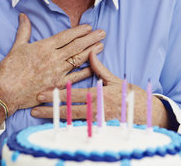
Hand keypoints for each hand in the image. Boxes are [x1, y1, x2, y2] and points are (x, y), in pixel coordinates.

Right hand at [0, 13, 105, 114]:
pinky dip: (85, 72)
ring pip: (78, 60)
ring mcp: (57, 73)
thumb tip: (24, 15)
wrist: (6, 92)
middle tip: (102, 32)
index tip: (89, 27)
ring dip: (91, 52)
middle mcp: (53, 58)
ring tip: (101, 45)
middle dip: (90, 38)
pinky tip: (94, 67)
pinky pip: (75, 78)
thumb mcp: (17, 46)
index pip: (66, 36)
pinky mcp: (57, 86)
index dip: (79, 31)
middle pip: (76, 46)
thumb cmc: (10, 69)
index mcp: (44, 47)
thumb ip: (24, 30)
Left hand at [32, 52, 168, 127]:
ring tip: (39, 115)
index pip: (72, 94)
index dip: (55, 94)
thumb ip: (100, 68)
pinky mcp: (99, 129)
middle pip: (68, 110)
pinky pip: (80, 128)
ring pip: (71, 120)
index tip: (41, 93)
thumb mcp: (115, 80)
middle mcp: (95, 109)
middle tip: (33, 107)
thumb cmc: (130, 95)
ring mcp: (97, 121)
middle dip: (50, 108)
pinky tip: (54, 125)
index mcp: (98, 95)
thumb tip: (90, 52)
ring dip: (54, 118)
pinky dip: (66, 127)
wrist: (147, 114)